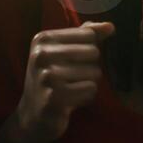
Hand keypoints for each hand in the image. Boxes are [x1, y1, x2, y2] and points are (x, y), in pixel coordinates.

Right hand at [14, 21, 114, 142]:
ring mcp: (47, 76)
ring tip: (69, 90)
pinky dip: (85, 97)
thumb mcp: (61, 53)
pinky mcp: (55, 97)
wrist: (32, 116)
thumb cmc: (51, 80)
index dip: (87, 50)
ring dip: (87, 84)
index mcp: (43, 39)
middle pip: (93, 52)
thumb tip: (111, 26)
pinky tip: (70, 101)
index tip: (69, 63)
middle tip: (70, 79)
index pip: (88, 35)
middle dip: (88, 68)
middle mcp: (42, 54)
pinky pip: (90, 90)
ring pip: (94, 72)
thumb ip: (85, 36)